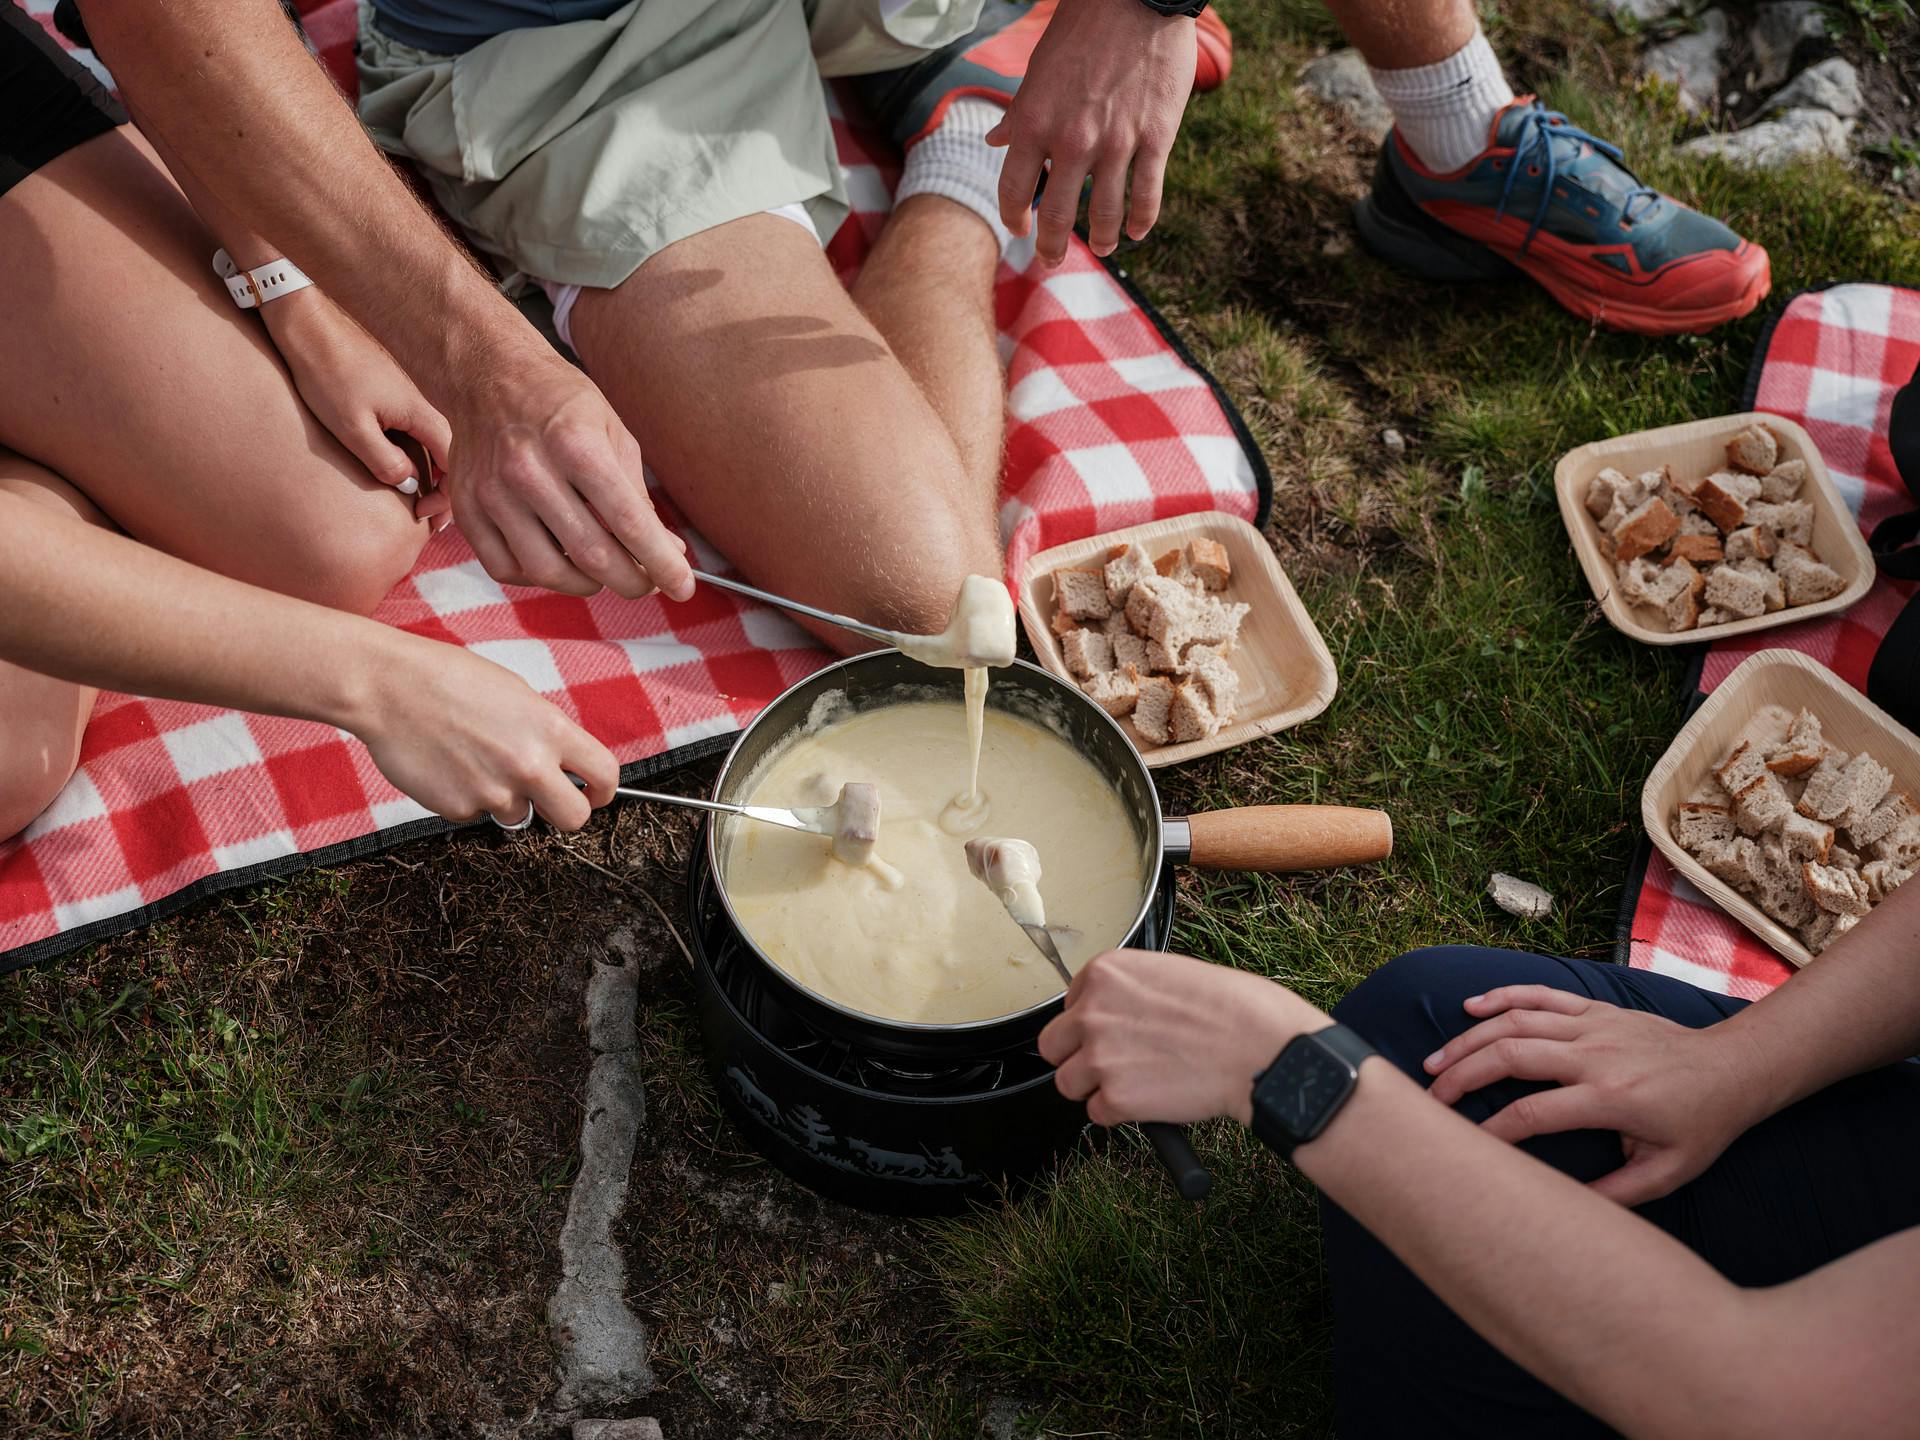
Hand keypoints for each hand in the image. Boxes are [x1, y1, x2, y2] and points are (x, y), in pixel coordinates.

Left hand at [263, 289, 451, 508]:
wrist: (310, 325)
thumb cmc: (327, 374)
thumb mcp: (352, 427)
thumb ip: (384, 461)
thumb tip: (408, 484)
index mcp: (421, 413)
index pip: (455, 464)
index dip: (446, 496)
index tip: (421, 513)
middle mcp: (425, 404)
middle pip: (450, 456)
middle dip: (442, 489)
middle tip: (424, 516)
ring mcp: (412, 396)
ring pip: (434, 443)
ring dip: (430, 472)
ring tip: (415, 497)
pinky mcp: (397, 391)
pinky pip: (418, 430)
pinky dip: (417, 453)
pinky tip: (400, 464)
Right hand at [351, 630, 617, 830]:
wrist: (388, 687)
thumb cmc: (448, 678)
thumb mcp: (516, 694)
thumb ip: (544, 732)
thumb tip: (562, 761)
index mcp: (550, 729)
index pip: (605, 774)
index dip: (605, 791)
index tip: (596, 794)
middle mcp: (530, 766)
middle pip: (575, 818)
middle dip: (566, 812)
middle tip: (548, 799)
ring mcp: (494, 792)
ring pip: (518, 816)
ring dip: (504, 799)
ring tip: (474, 760)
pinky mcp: (459, 809)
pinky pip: (475, 814)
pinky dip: (465, 797)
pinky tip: (447, 765)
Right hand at [445, 348, 693, 601]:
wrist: (487, 373)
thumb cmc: (560, 402)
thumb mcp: (612, 431)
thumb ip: (638, 494)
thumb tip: (668, 551)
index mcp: (574, 443)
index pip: (627, 521)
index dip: (660, 563)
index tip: (682, 587)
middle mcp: (529, 469)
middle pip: (591, 555)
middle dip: (631, 582)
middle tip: (647, 583)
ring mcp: (492, 492)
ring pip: (548, 571)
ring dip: (587, 585)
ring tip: (603, 572)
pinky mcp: (467, 508)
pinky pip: (506, 568)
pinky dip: (539, 577)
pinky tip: (558, 561)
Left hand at [987, 0, 1194, 263]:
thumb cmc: (1081, 29)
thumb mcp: (1038, 71)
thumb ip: (1018, 114)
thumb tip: (995, 141)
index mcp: (1034, 123)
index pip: (1013, 191)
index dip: (1014, 219)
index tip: (1020, 230)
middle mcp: (1071, 141)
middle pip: (1058, 216)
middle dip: (1053, 246)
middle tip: (1053, 259)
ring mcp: (1116, 143)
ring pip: (1106, 214)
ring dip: (1103, 239)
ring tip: (1104, 247)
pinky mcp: (1156, 138)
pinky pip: (1147, 195)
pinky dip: (1142, 221)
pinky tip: (1137, 232)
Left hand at [1039, 948, 1322, 1125]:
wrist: (1260, 1047)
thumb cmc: (1232, 1008)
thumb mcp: (1170, 972)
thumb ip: (1129, 991)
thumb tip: (1113, 1012)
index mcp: (1105, 973)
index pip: (1068, 1005)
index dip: (1091, 1023)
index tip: (1117, 1031)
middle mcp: (1092, 1011)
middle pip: (1053, 1046)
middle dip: (1078, 1057)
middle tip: (1114, 1064)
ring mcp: (1099, 1056)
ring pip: (1069, 1084)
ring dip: (1097, 1088)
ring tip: (1138, 1082)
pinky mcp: (1115, 1097)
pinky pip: (1098, 1114)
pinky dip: (1121, 1114)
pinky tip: (1153, 1099)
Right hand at [1425, 987, 1767, 1205]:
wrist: (1733, 1068)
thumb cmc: (1700, 1125)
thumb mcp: (1669, 1172)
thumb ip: (1617, 1193)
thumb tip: (1567, 1210)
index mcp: (1611, 1098)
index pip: (1534, 1113)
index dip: (1493, 1131)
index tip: (1467, 1149)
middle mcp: (1595, 1055)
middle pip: (1510, 1056)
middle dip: (1461, 1077)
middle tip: (1430, 1099)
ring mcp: (1593, 1025)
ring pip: (1515, 1022)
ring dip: (1468, 1040)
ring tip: (1434, 1062)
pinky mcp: (1595, 1009)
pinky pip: (1539, 994)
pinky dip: (1501, 997)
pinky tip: (1470, 1007)